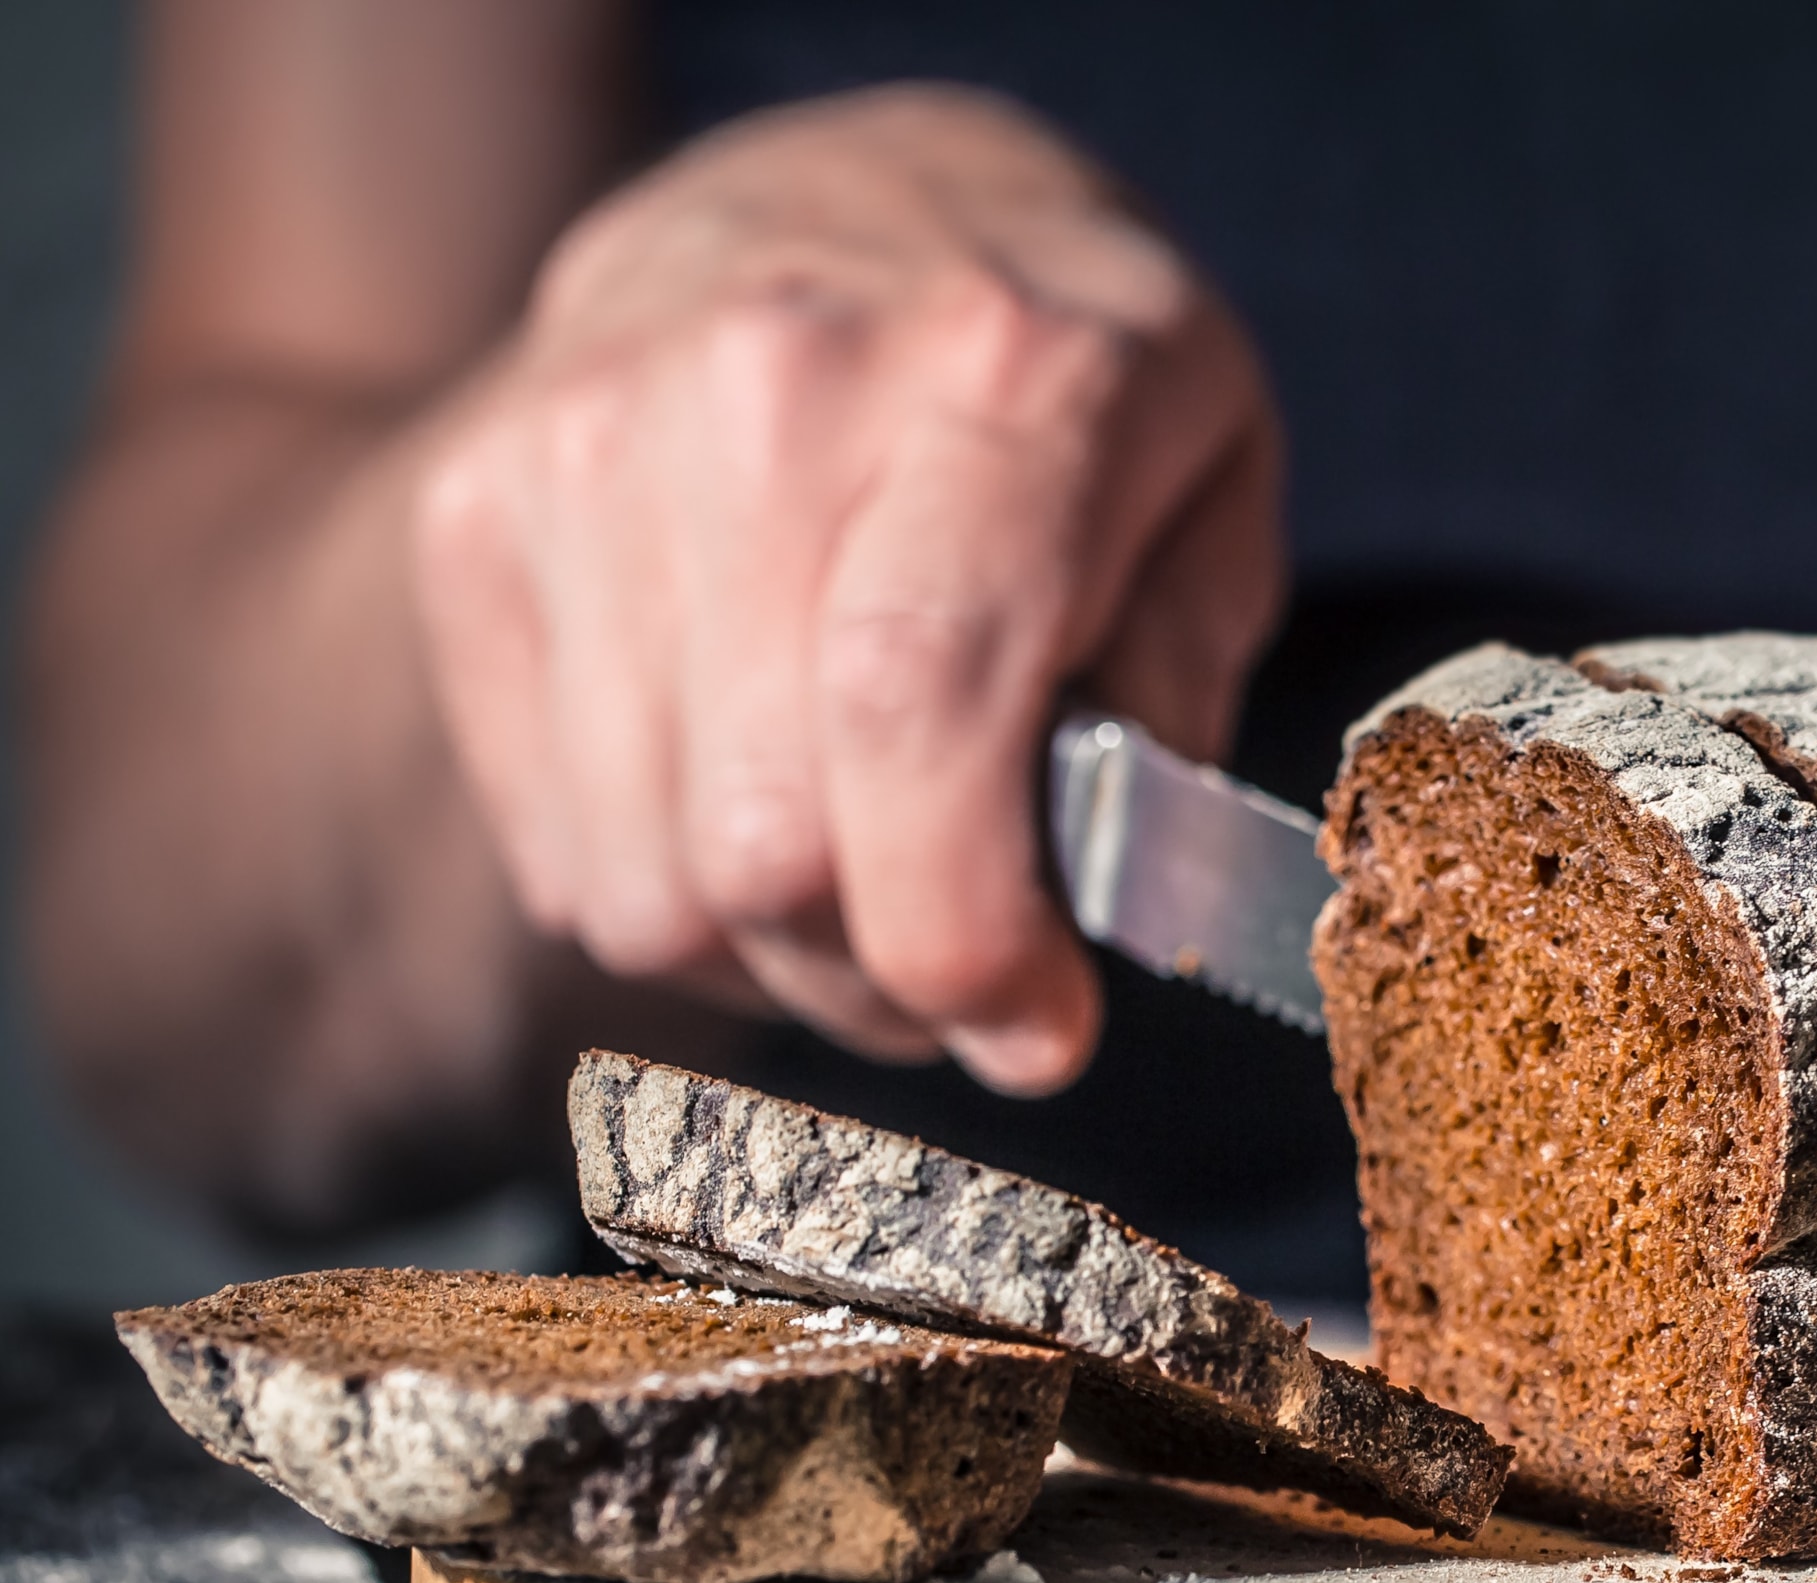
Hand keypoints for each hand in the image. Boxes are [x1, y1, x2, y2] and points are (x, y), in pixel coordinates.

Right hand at [410, 85, 1280, 1092]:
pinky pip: (564, 851)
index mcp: (1001, 376)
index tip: (1037, 1030)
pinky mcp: (474, 517)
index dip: (963, 928)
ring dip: (779, 964)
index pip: (915, 702)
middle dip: (890, 980)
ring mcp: (587, 449)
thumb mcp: (1210, 485)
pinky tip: (758, 812)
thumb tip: (1093, 904)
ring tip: (873, 888)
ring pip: (651, 884)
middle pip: (769, 842)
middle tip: (973, 969)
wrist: (831, 188)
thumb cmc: (1071, 378)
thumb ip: (1175, 693)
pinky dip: (671, 903)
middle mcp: (766, 391)